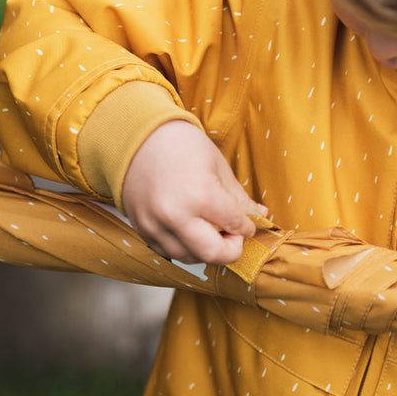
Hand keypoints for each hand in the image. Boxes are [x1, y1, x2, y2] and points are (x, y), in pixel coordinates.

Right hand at [122, 120, 265, 263]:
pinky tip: (191, 231)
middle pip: (213, 254)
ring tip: (212, 230)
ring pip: (189, 257)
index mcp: (201, 195)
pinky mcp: (142, 230)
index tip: (248, 225)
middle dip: (231, 250)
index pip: (235, 225)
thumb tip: (260, 216)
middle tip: (235, 237)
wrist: (136, 137)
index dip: (247, 227)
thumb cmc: (181, 145)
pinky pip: (168, 252)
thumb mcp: (217, 165)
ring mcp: (155, 225)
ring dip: (206, 250)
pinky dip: (184, 247)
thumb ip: (238, 197)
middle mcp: (176, 215)